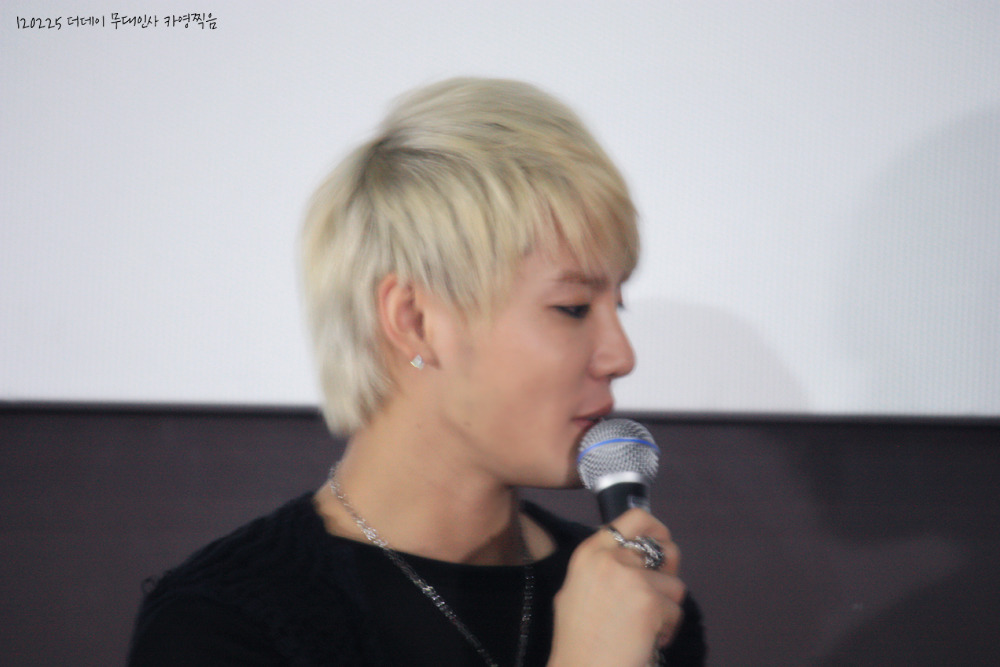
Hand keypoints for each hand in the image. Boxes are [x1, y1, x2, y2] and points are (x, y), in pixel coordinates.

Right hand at [548, 509, 685, 666]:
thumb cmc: (576, 640)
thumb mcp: (576, 591)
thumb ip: (602, 569)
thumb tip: (631, 562)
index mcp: (590, 552)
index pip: (634, 519)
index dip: (656, 529)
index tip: (661, 543)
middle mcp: (610, 557)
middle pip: (664, 547)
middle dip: (670, 569)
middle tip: (663, 589)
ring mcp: (631, 578)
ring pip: (674, 585)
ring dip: (667, 608)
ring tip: (647, 628)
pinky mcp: (649, 601)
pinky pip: (676, 611)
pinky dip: (667, 629)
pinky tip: (648, 641)